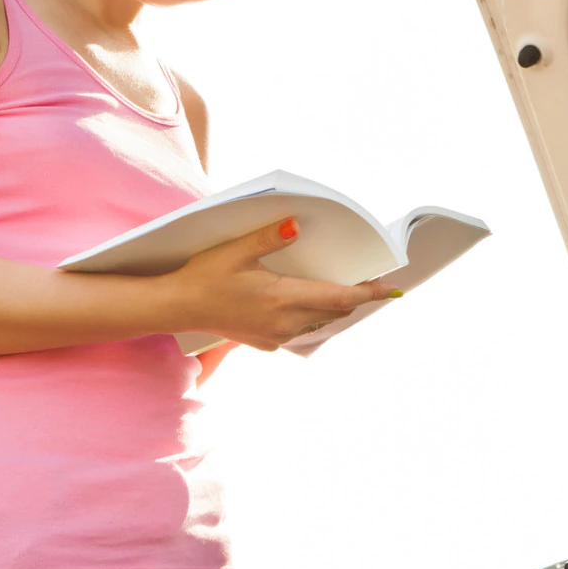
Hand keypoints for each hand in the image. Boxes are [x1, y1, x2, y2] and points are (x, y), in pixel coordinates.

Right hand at [164, 217, 398, 350]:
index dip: (369, 293)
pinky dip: (311, 316)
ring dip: (332, 307)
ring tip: (344, 290)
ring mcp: (275, 336)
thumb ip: (269, 238)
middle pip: (334, 310)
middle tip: (372, 283)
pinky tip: (306, 303)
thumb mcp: (235, 251)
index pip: (340, 298)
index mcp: (283, 299)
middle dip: (355, 297)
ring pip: (318, 322)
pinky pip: (299, 329)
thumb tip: (297, 226)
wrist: (176, 308)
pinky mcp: (265, 342)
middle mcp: (284, 322)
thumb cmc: (203, 276)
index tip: (391, 289)